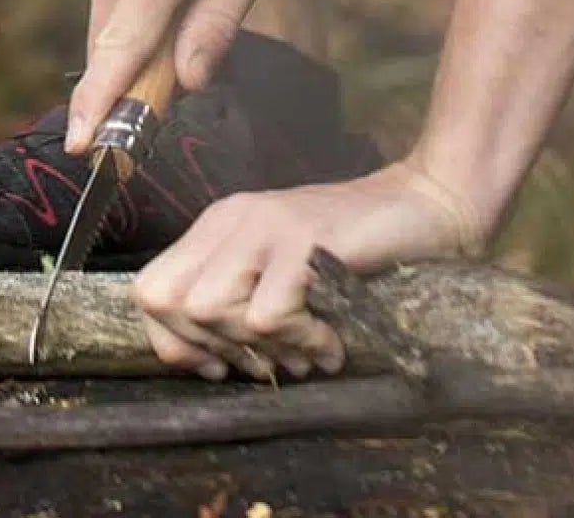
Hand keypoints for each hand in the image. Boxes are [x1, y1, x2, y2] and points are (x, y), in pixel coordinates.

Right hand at [66, 0, 281, 149]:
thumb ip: (219, 20)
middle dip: (134, 93)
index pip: (122, 45)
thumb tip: (187, 80)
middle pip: (111, 53)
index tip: (83, 146)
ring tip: (194, 20)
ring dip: (140, 57)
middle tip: (181, 93)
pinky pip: (112, 12)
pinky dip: (136, 28)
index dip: (102, 101)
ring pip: (109, 35)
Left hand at [132, 157, 486, 381]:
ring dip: (262, 347)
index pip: (149, 291)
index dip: (175, 342)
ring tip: (309, 347)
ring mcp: (265, 222)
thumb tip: (207, 366)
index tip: (223, 365)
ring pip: (210, 309)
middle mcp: (232, 218)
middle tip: (270, 357)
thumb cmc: (353, 256)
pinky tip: (332, 339)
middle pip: (169, 302)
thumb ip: (237, 306)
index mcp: (218, 226)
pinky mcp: (301, 236)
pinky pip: (266, 314)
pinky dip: (300, 341)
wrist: (423, 207)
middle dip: (214, 347)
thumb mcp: (280, 277)